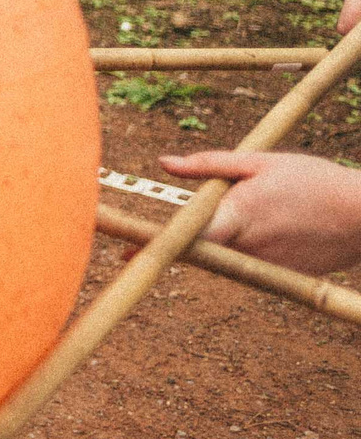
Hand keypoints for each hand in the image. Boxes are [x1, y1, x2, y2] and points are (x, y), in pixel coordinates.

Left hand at [159, 150, 360, 274]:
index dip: (153, 247)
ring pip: (229, 255)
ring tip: (268, 212)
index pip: (185, 237)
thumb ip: (209, 165)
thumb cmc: (312, 180)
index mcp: (235, 216)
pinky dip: (255, 247)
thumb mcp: (259, 162)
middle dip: (195, 235)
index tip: (125, 256)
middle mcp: (246, 248)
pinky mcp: (284, 277)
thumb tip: (165, 162)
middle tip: (191, 227)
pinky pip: (254, 263)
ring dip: (230, 238)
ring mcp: (266, 267)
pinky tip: (281, 227)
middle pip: (203, 247)